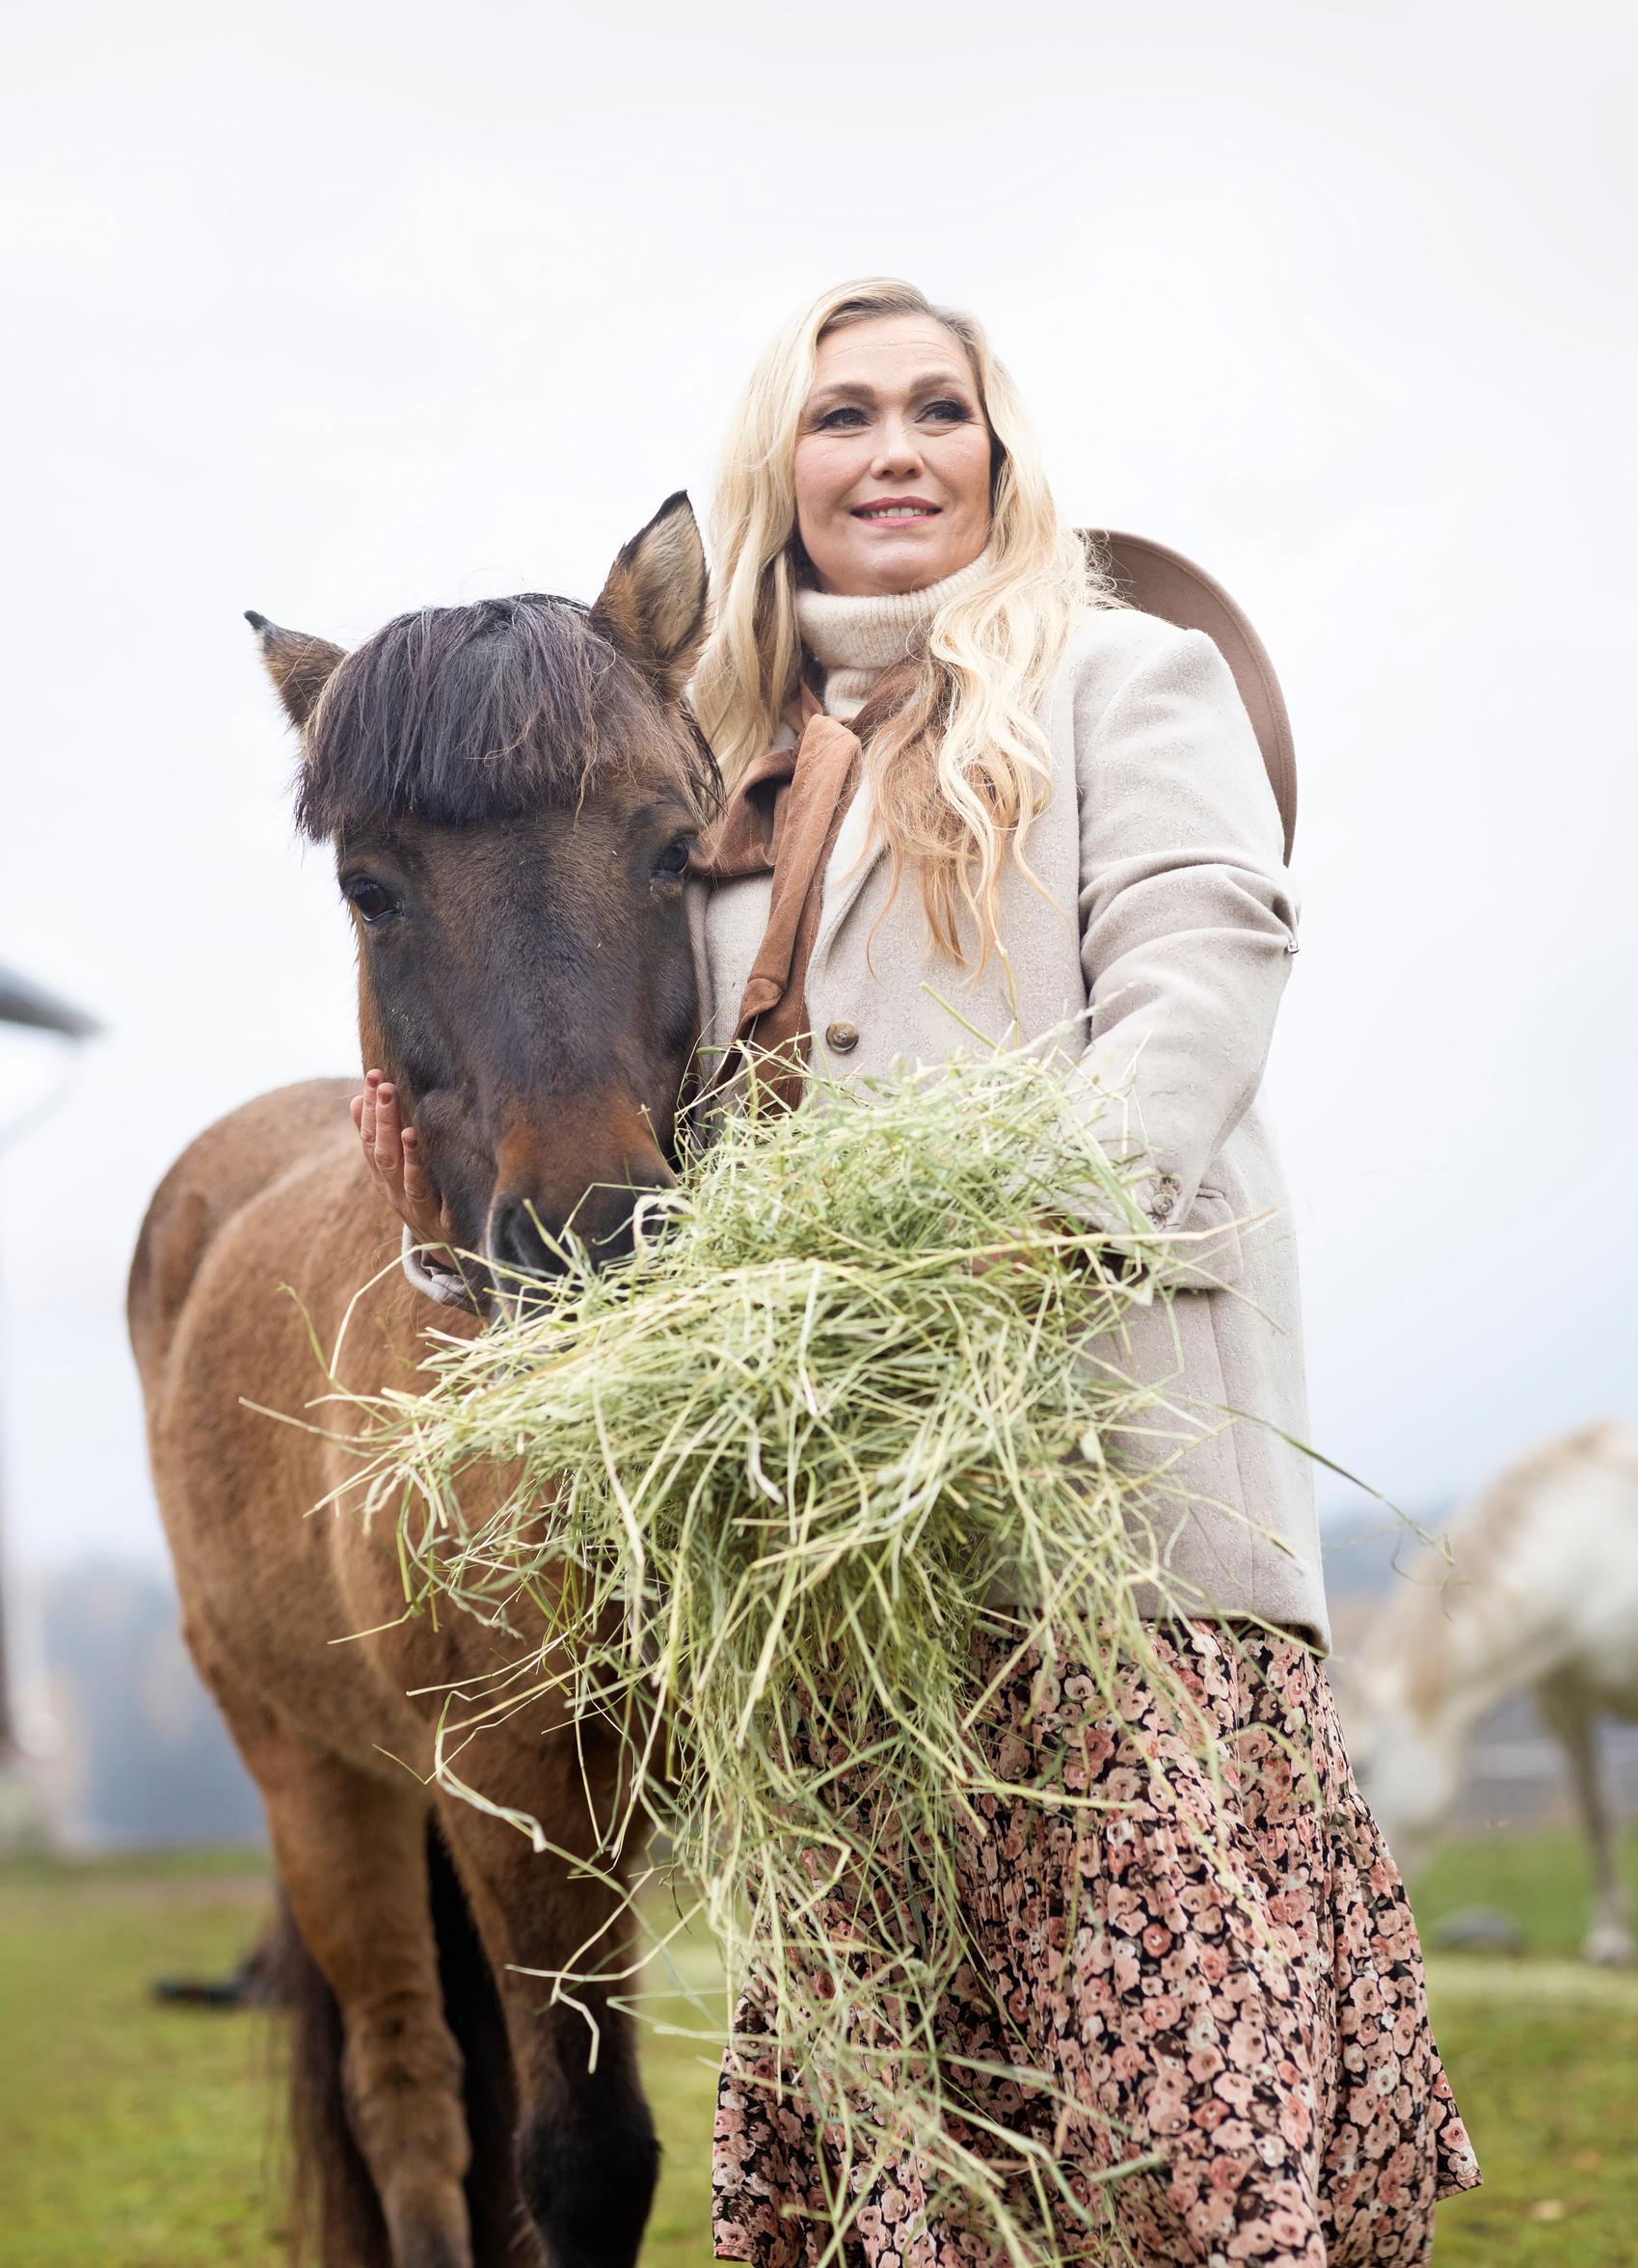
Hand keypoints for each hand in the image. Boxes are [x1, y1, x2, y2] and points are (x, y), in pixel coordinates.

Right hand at [350, 1070, 455, 1253]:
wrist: (443, 1249)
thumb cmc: (419, 1199)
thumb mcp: (394, 1169)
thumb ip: (377, 1136)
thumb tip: (358, 1099)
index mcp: (383, 1177)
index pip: (370, 1139)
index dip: (370, 1109)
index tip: (373, 1077)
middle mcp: (395, 1193)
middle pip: (384, 1156)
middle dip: (384, 1121)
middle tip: (387, 1087)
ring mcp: (418, 1211)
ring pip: (407, 1181)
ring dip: (407, 1155)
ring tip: (409, 1130)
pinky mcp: (445, 1227)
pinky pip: (442, 1210)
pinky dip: (439, 1192)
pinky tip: (442, 1173)